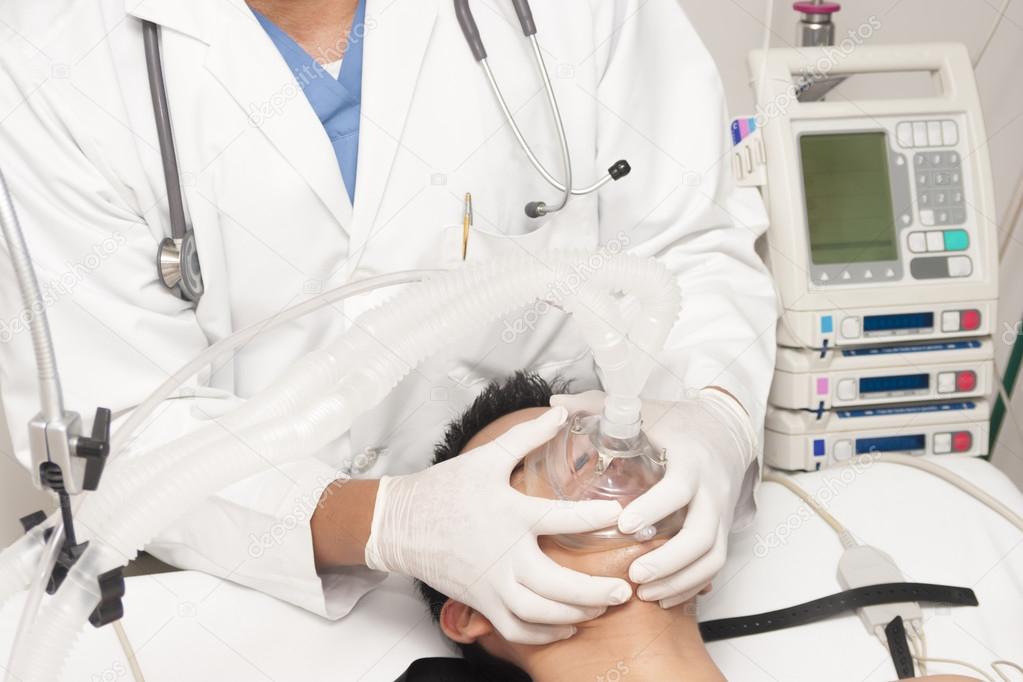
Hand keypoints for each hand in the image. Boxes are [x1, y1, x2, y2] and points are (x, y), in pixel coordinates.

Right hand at [364, 407, 632, 643]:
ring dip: (575, 615)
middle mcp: (503, 555)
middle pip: (556, 585)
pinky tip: (567, 628)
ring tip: (601, 609)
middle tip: (624, 591)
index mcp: (509, 514)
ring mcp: (491, 584)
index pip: (560, 519)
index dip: (594, 518)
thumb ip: (527, 435)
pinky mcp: (481, 601)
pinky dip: (544, 634)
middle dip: (594, 592)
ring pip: (540, 614)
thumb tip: (561, 412)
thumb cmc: (444, 488)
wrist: (399, 523)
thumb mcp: (487, 457)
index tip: (621, 517)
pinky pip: (516, 629)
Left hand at [551, 390, 755, 607]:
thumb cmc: (675, 421)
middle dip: (669, 559)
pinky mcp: (723, 528)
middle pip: (701, 532)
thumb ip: (596, 405)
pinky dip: (691, 584)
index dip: (655, 507)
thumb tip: (554, 402)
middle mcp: (711, 488)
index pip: (680, 487)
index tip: (624, 524)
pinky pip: (715, 564)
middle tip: (635, 574)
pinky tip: (663, 596)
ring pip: (712, 556)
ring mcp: (720, 512)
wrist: (725, 430)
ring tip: (645, 592)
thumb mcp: (641, 408)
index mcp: (690, 458)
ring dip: (680, 579)